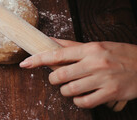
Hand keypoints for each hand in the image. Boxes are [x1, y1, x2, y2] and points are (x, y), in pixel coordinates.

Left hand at [19, 39, 136, 107]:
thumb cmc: (118, 54)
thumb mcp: (96, 46)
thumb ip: (71, 46)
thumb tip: (50, 42)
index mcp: (89, 49)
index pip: (57, 54)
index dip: (38, 60)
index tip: (25, 63)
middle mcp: (95, 63)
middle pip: (61, 75)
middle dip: (54, 80)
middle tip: (57, 79)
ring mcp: (103, 79)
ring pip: (71, 90)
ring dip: (66, 91)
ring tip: (71, 87)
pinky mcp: (111, 93)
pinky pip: (85, 102)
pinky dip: (78, 101)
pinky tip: (81, 97)